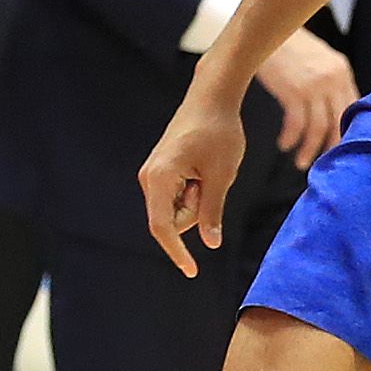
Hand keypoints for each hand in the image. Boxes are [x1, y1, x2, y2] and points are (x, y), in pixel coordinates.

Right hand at [138, 86, 246, 271]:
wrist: (212, 98)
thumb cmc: (220, 132)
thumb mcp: (221, 175)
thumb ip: (212, 211)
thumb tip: (210, 244)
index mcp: (159, 178)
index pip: (163, 227)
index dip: (177, 252)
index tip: (191, 271)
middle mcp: (149, 178)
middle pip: (173, 220)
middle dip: (197, 210)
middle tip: (211, 179)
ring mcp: (153, 175)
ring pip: (178, 209)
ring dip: (198, 199)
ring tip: (207, 169)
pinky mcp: (161, 172)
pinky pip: (178, 196)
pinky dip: (195, 191)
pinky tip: (203, 168)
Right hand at [255, 26, 357, 166]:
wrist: (266, 29)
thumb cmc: (291, 46)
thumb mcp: (320, 59)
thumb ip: (331, 81)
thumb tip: (334, 111)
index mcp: (342, 71)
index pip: (352, 108)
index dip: (346, 131)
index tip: (340, 147)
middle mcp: (333, 80)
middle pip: (339, 122)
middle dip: (332, 147)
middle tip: (324, 162)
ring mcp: (315, 87)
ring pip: (319, 129)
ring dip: (309, 149)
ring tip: (301, 162)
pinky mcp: (294, 91)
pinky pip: (297, 124)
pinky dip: (291, 138)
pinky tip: (285, 144)